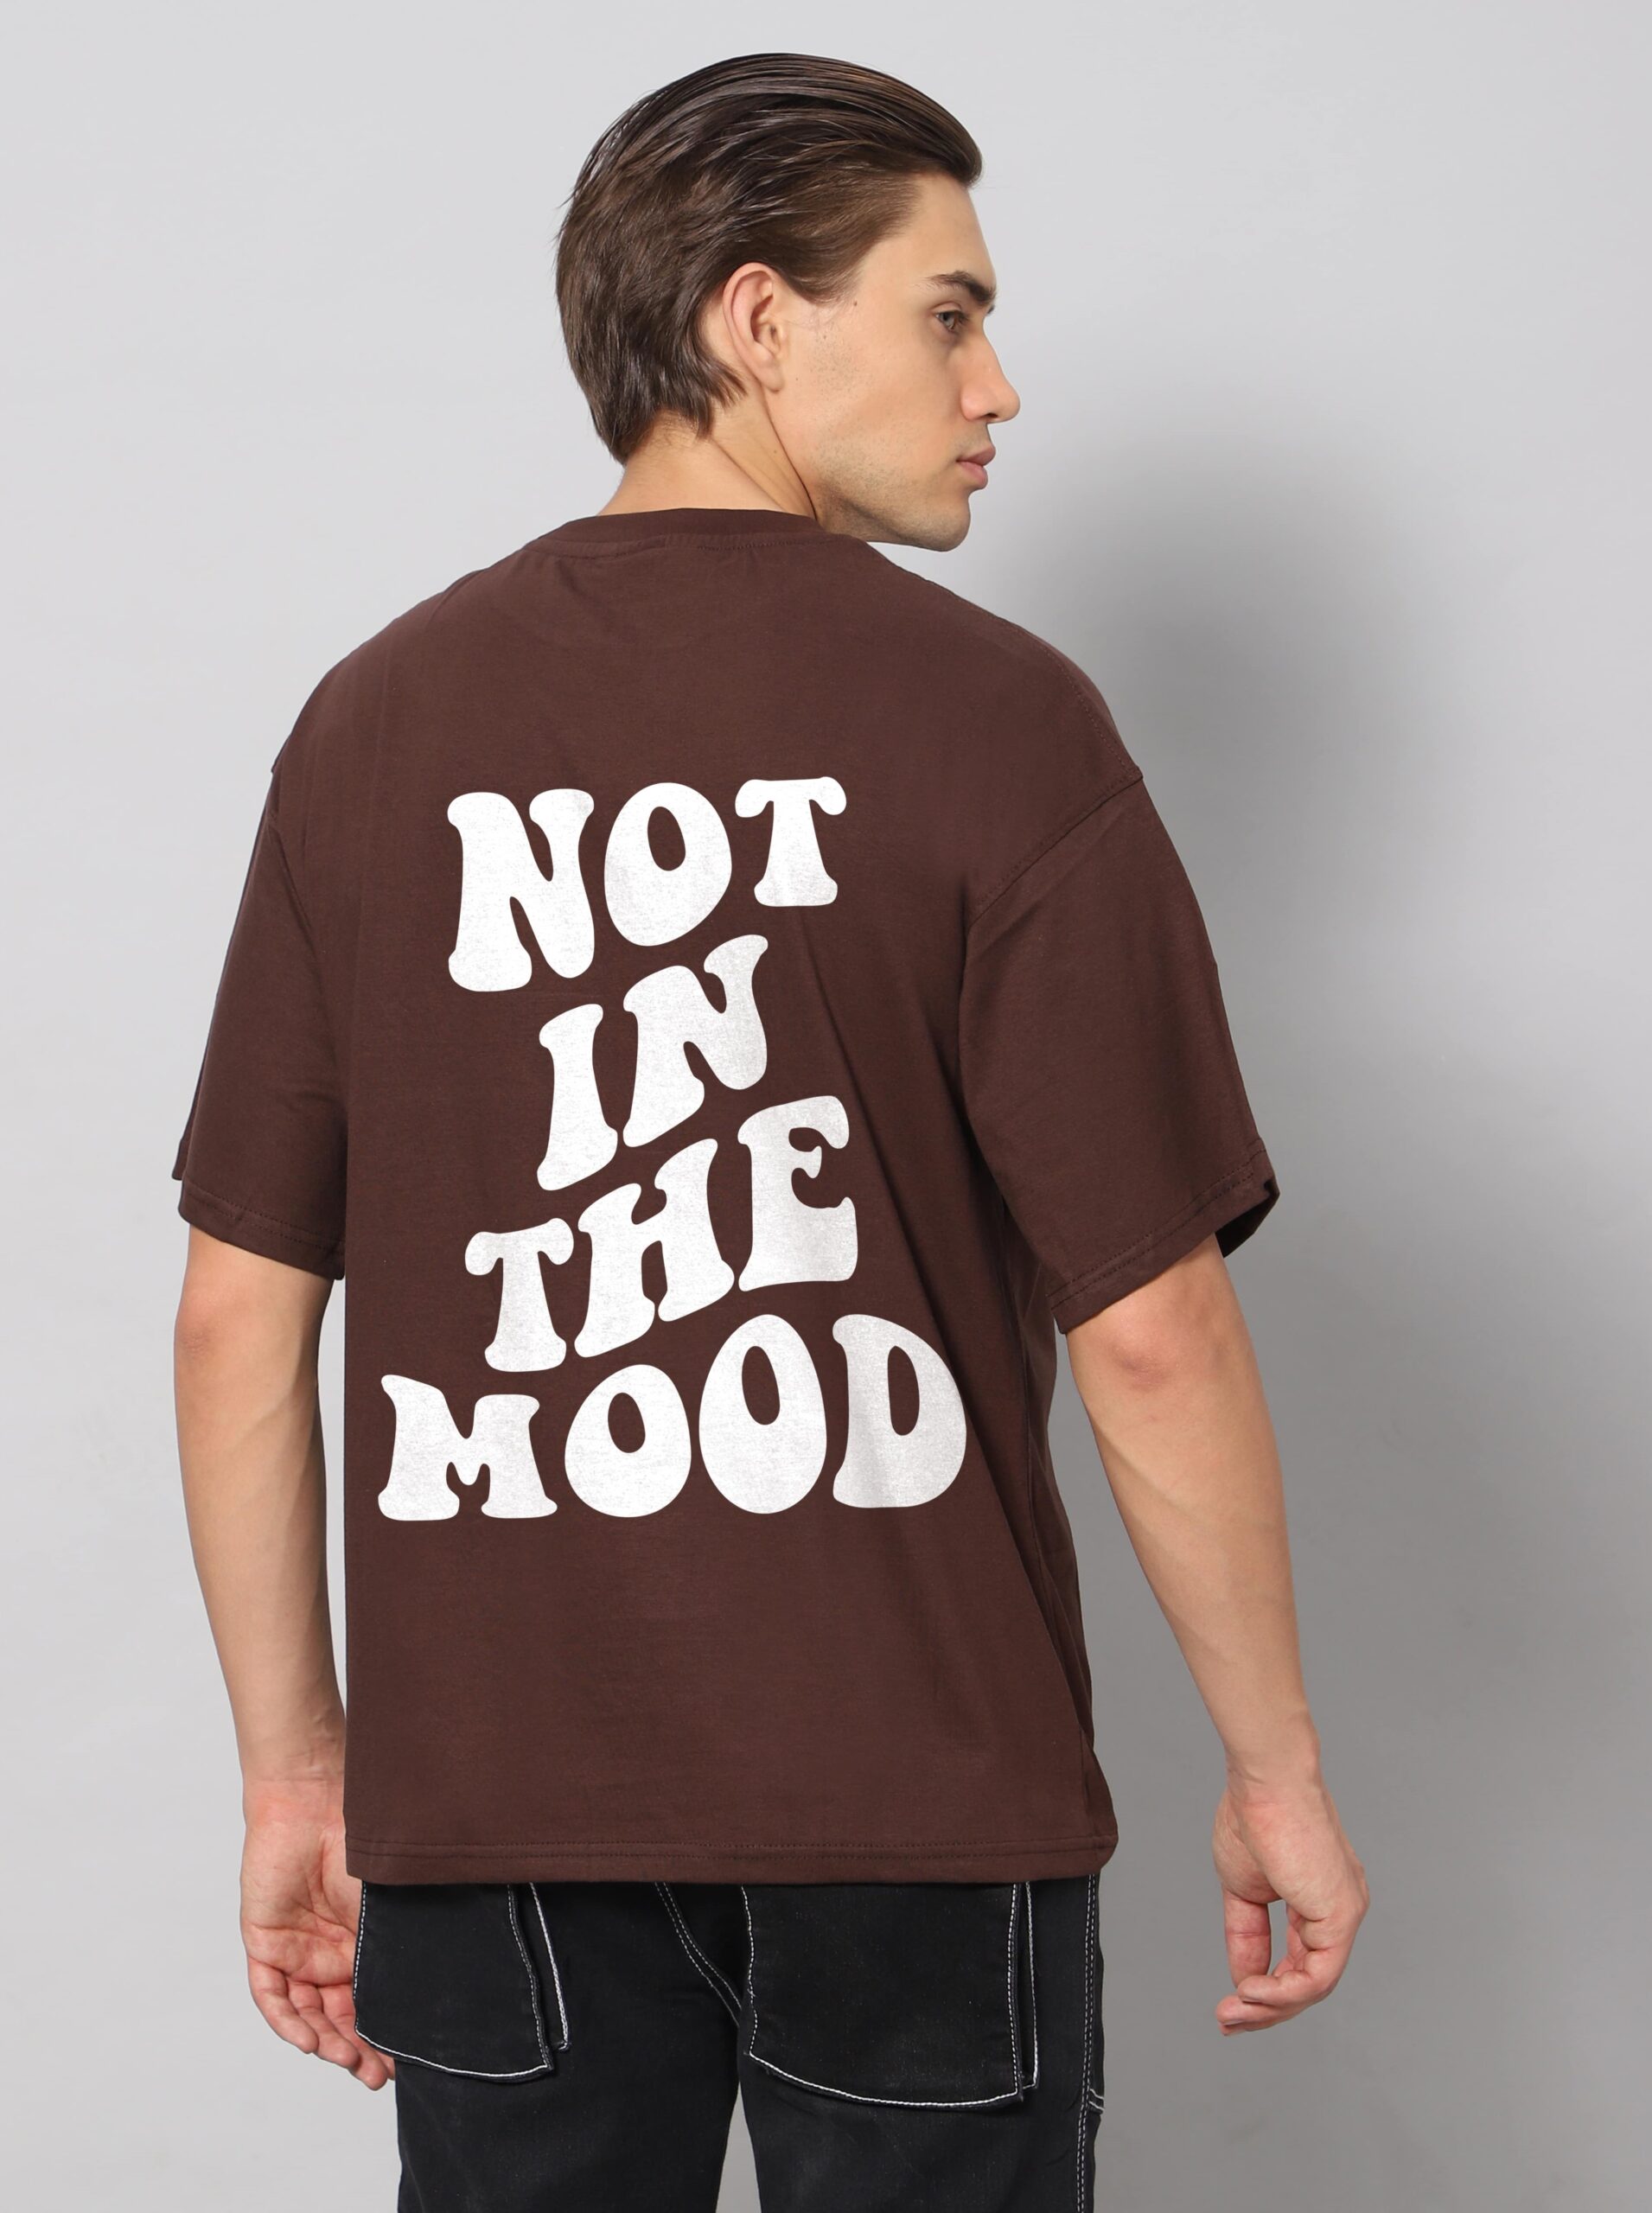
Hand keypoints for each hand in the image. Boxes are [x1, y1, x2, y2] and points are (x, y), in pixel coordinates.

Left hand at [240, 1778, 393, 2088]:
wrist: (313, 1801)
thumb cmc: (359, 1843)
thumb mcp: (385, 1907)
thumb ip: (392, 1949)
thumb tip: (425, 1998)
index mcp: (360, 1941)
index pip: (369, 1998)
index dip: (384, 2032)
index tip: (406, 2060)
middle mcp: (327, 1951)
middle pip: (339, 2015)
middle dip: (358, 2049)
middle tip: (378, 2074)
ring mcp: (295, 1949)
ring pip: (307, 2012)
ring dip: (326, 2041)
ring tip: (351, 2061)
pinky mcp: (264, 1942)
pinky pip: (271, 1995)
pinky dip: (288, 2021)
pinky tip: (310, 2041)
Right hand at [1210, 1774, 1368, 2032]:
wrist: (1266, 1782)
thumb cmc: (1253, 1817)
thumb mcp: (1242, 1888)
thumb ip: (1247, 1935)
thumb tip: (1244, 1978)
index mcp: (1317, 1899)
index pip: (1296, 1961)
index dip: (1262, 1991)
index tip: (1228, 2009)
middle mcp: (1338, 1911)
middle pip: (1306, 1981)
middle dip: (1264, 2009)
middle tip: (1226, 2021)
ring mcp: (1344, 1914)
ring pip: (1312, 1985)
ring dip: (1269, 2006)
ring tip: (1234, 2011)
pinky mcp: (1342, 1916)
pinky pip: (1318, 1975)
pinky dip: (1283, 1992)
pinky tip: (1251, 1992)